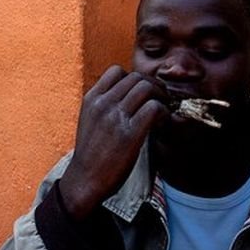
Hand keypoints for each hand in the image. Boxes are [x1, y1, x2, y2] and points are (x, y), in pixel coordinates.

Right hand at [58, 66, 168, 219]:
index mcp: (91, 98)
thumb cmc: (91, 153)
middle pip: (136, 77)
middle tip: (161, 100)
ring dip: (161, 97)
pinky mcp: (130, 134)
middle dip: (153, 86)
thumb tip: (130, 96)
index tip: (143, 92)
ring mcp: (115, 117)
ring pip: (147, 88)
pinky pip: (154, 108)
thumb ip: (105, 105)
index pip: (116, 70)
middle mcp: (103, 103)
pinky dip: (164, 112)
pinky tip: (161, 123)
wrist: (85, 179)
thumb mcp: (89, 120)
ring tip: (163, 111)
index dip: (134, 78)